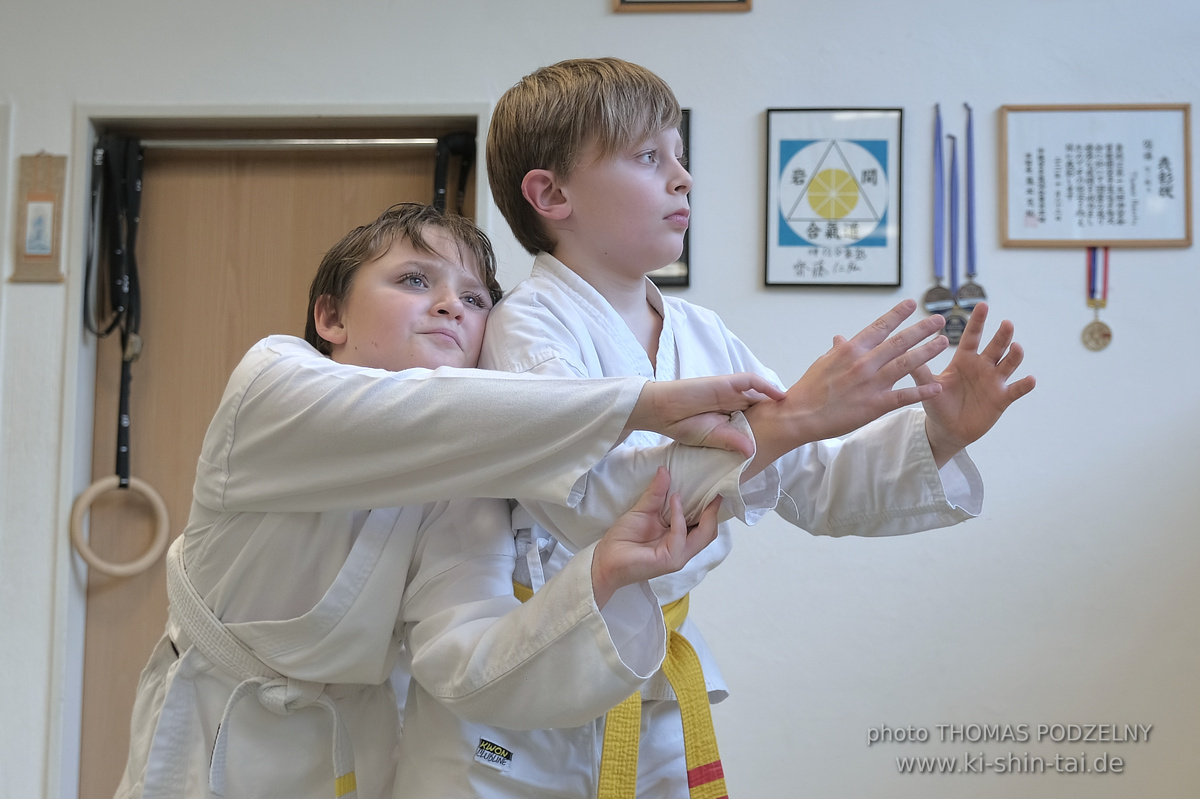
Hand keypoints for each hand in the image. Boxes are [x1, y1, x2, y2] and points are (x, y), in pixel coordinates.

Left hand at [591, 467, 720, 607]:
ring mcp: (678, 555)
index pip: (704, 525)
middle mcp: (682, 547)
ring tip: (700, 490)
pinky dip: (680, 516)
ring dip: (702, 511)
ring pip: (704, 535)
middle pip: (710, 531)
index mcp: (678, 537)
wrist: (606, 558)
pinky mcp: (670, 558)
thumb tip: (665, 470)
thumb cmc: (623, 538)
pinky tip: (675, 500)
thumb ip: (656, 493)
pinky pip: (681, 535)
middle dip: (714, 510)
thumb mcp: (643, 510)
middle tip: (716, 487)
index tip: (715, 486)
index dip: (712, 508)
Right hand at [629, 373, 785, 456]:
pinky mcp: (726, 383)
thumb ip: (732, 442)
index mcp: (731, 418)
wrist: (662, 411)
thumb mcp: (712, 438)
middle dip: (780, 412)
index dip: (772, 425)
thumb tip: (752, 453)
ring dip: (777, 400)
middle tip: (800, 420)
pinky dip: (766, 387)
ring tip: (796, 408)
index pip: (757, 420)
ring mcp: (731, 392)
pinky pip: (751, 381)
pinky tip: (781, 396)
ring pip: (760, 393)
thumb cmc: (682, 425)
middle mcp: (735, 404)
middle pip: (763, 406)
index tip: (789, 435)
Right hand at [742, 299, 948, 473]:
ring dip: (927, 352)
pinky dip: (921, 391)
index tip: (912, 304)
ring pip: (906, 364)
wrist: (798, 415)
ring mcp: (871, 384)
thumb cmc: (809, 389)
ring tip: (943, 342)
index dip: (898, 314)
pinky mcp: (874, 405)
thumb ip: (838, 351)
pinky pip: (903, 396)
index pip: (879, 326)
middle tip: (939, 320)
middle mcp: (864, 363)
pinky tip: (937, 387)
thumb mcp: (823, 363)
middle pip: (899, 342)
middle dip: (922, 329)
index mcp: (850, 350)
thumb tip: (842, 338)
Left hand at [912, 302, 1035, 466]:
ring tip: (1016, 347)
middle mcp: (982, 366)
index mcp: (964, 359)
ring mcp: (994, 381)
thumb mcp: (928, 386)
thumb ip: (920, 371)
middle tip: (1006, 323)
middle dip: (1002, 335)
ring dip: (1014, 356)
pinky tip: (1031, 379)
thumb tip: (904, 352)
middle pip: (995, 346)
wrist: (947, 430)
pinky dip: (1024, 385)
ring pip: (1008, 364)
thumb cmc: (938, 403)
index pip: (972, 336)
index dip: (978, 321)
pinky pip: (1016, 390)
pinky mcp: (1002, 398)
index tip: (983, 304)